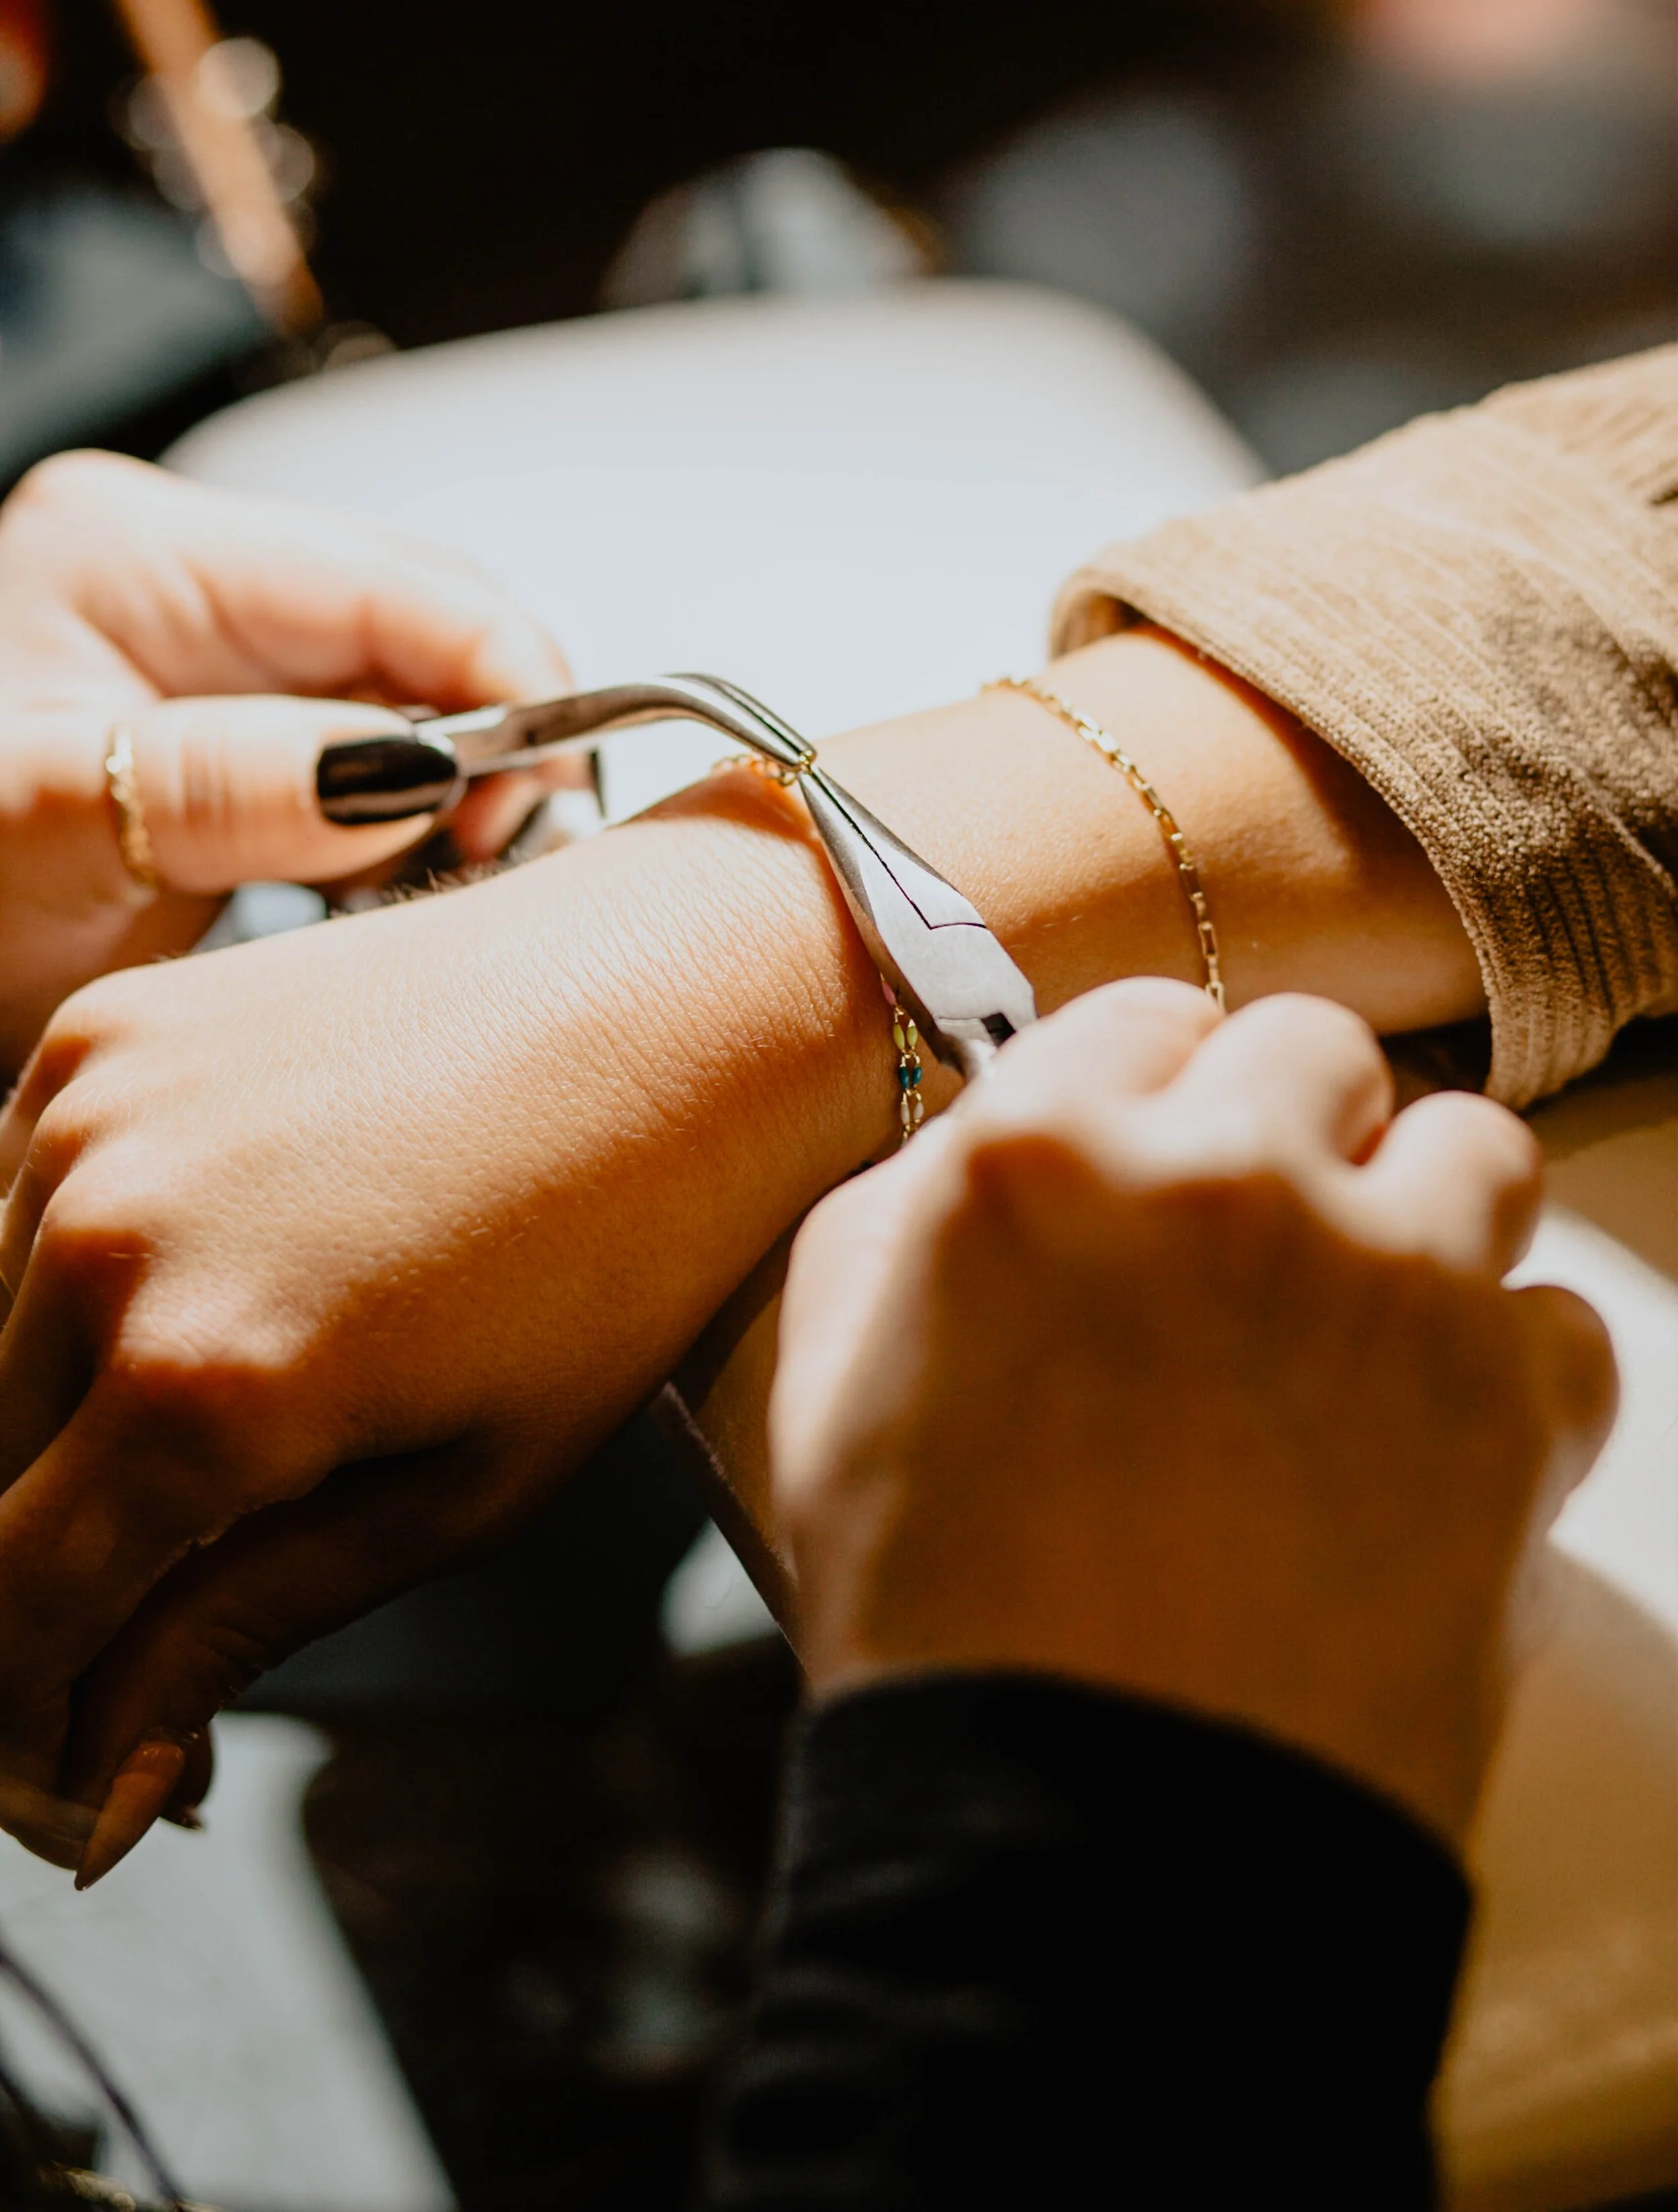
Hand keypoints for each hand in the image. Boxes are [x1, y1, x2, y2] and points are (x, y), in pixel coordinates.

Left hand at [0, 449, 574, 1065]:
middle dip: (499, 733)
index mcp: (136, 549)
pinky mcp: (239, 721)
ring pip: (415, 687)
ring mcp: (217, 645)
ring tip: (471, 878)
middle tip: (516, 860)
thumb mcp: (51, 837)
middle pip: (420, 622)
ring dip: (467, 781)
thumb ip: (227, 788)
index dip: (503, 676)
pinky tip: (418, 878)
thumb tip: (414, 772)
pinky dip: (418, 812)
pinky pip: (376, 744)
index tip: (546, 799)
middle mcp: (189, 572)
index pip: (389, 580)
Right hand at [0, 780, 890, 1879]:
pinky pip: (18, 1208)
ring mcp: (88, 1116)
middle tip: (159, 1627)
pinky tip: (208, 1292)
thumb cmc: (620, 1249)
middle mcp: (105, 1242)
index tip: (79, 1771)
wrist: (681, 995)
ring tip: (220, 1442)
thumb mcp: (462, 1492)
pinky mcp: (105, 1034)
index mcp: (205, 1388)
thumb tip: (95, 1782)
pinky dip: (76, 1283)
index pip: (11, 1616)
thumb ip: (240, 1628)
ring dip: (60, 1431)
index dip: (28, 1722)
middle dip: (54, 1587)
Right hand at [773, 980, 1615, 1846]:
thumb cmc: (947, 1631)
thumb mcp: (833, 1385)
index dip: (1155, 1092)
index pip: (1143, 1020)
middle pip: (1316, 1053)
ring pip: (1471, 1146)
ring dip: (1423, 1217)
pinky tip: (1429, 1450)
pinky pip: (1556, 1323)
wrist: (1093, 1839)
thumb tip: (997, 1139)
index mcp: (1035, 1158)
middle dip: (1292, 1132)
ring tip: (1364, 1328)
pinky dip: (1510, 1376)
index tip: (1168, 1147)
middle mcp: (1218, 1179)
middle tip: (1261, 1244)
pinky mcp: (1505, 1400)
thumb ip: (907, 1216)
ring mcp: (1380, 1278)